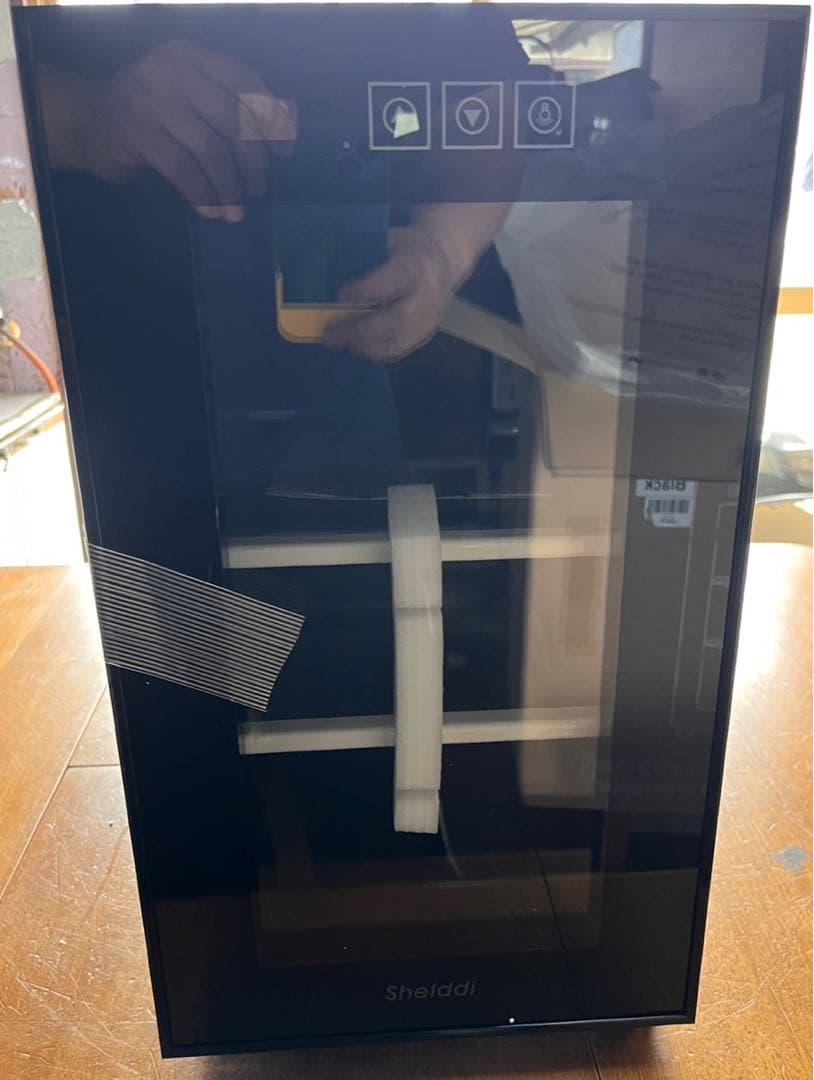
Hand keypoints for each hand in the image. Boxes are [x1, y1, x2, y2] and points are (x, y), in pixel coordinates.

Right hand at [41, 41, 295, 219]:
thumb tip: (276, 143)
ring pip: (211, 148)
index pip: (245, 82)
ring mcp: (152, 101)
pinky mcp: (137, 134)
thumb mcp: (188, 94)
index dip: (271, 119)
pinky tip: (212, 211)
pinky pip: (184, 170)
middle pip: (232, 119)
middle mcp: (173, 72)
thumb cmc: (150, 112)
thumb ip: (225, 105)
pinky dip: (204, 195)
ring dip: (230, 186)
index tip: (284, 152)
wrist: (86, 119)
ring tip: (237, 209)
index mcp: (192, 56)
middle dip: (253, 160)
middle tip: (259, 188)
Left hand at [322, 226, 460, 363]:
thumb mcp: (388, 239)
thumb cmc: (405, 250)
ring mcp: (428, 320)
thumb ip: (364, 254)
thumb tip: (322, 268)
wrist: (442, 263)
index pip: (395, 279)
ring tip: (336, 341)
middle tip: (330, 335)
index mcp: (415, 265)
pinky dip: (374, 353)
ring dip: (363, 346)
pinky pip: (399, 351)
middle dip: (360, 330)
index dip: (369, 290)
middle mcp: (427, 295)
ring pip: (397, 341)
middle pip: (396, 319)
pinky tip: (355, 346)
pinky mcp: (424, 336)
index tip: (341, 296)